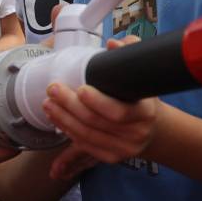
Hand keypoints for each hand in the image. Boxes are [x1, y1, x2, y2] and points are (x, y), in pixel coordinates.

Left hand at [43, 35, 158, 172]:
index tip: (80, 88)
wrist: (153, 129)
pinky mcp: (111, 157)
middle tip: (52, 89)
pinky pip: (85, 145)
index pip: (119, 112)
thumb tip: (113, 43)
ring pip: (86, 135)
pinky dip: (68, 131)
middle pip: (96, 122)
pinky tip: (57, 119)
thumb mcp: (140, 77)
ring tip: (48, 104)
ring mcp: (124, 149)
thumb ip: (128, 55)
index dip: (97, 102)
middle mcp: (136, 134)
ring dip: (63, 119)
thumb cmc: (141, 98)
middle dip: (70, 105)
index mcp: (145, 113)